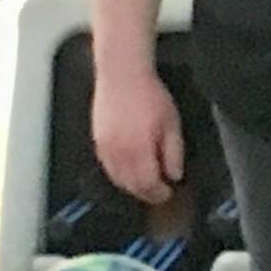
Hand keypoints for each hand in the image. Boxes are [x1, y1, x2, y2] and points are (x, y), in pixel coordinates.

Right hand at [93, 67, 184, 205]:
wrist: (121, 76)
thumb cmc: (151, 97)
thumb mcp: (171, 123)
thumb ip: (173, 152)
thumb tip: (174, 175)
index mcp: (138, 151)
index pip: (147, 184)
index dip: (158, 192)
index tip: (169, 193)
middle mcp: (117, 155)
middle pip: (130, 185)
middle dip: (145, 193)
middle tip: (158, 193)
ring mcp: (104, 149)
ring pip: (117, 179)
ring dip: (131, 186)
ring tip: (145, 185)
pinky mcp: (96, 141)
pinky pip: (107, 167)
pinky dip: (119, 175)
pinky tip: (128, 172)